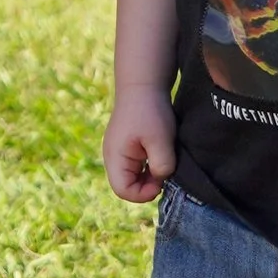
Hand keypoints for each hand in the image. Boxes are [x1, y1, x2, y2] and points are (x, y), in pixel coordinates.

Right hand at [105, 87, 175, 203]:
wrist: (143, 83)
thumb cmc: (150, 111)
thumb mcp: (161, 141)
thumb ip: (162, 166)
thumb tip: (161, 179)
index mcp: (115, 157)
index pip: (123, 191)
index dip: (144, 193)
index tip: (161, 181)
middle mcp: (112, 156)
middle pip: (127, 186)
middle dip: (147, 185)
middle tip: (165, 170)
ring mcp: (119, 151)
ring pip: (132, 176)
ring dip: (149, 175)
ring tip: (163, 160)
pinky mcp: (126, 145)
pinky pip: (136, 166)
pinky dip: (149, 165)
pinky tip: (160, 154)